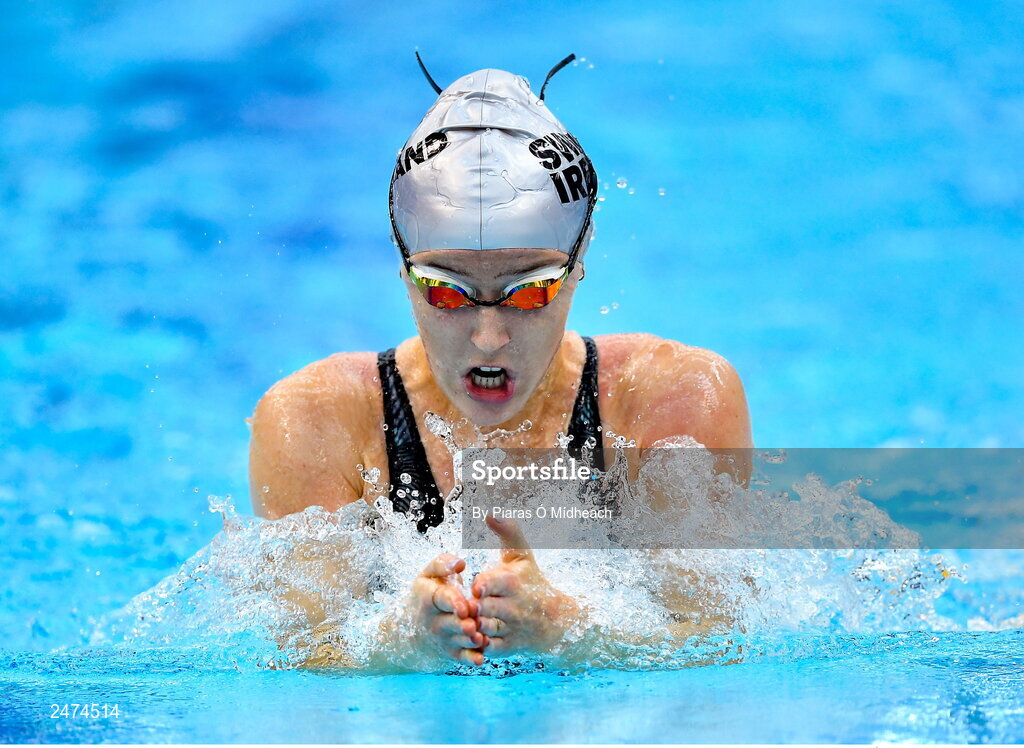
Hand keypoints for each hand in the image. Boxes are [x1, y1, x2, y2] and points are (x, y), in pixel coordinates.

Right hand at [410, 553, 488, 664]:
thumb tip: (461, 563)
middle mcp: (434, 620)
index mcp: (430, 597)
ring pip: (458, 641)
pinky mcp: (451, 652)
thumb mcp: (429, 575)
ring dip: (469, 641)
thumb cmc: (429, 592)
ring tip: (480, 638)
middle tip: (473, 624)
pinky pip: (461, 657)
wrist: (413, 626)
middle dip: (462, 625)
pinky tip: (480, 658)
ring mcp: (443, 638)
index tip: (464, 606)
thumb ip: (443, 564)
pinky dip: (470, 658)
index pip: (441, 599)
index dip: (453, 602)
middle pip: (450, 623)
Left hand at [471, 516, 579, 655]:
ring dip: (476, 624)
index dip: (479, 585)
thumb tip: (490, 512)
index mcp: (512, 582)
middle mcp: (513, 607)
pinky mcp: (510, 648)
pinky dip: (482, 642)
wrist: (558, 620)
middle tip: (477, 604)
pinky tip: (486, 632)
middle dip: (474, 606)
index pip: (481, 584)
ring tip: (479, 617)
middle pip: (477, 606)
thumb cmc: (533, 582)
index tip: (482, 586)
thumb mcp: (522, 556)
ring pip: (480, 627)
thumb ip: (507, 532)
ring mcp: (512, 629)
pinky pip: (486, 647)